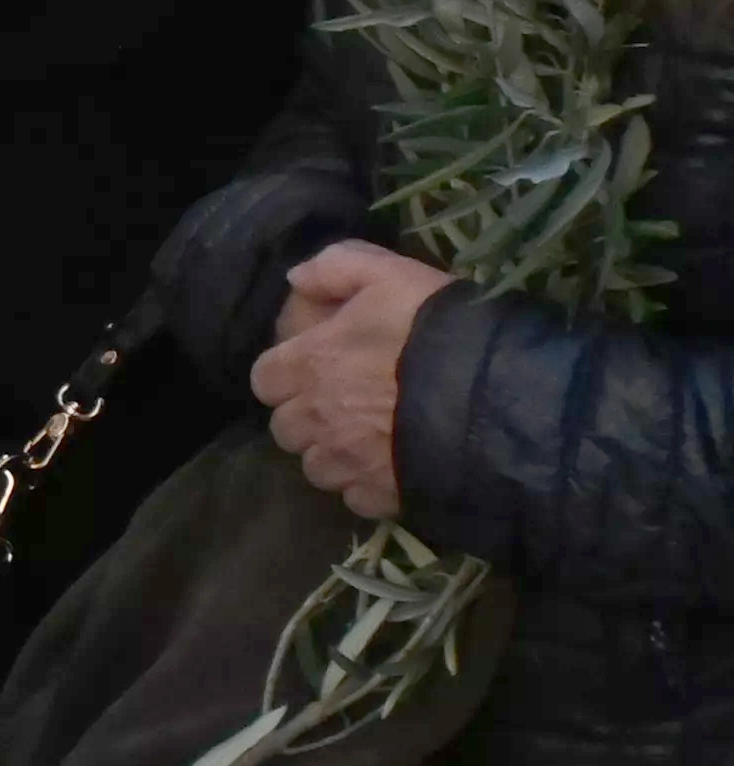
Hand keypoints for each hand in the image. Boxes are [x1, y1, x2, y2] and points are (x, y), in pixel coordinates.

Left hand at [255, 239, 451, 522]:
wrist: (500, 397)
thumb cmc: (436, 328)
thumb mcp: (388, 273)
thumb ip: (335, 267)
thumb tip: (296, 278)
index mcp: (307, 366)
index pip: (265, 380)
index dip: (287, 374)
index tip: (314, 367)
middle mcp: (318, 420)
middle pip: (286, 429)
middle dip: (307, 417)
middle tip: (344, 403)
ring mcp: (349, 463)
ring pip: (317, 468)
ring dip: (334, 454)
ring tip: (369, 438)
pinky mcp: (384, 497)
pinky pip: (356, 499)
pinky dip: (367, 486)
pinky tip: (394, 466)